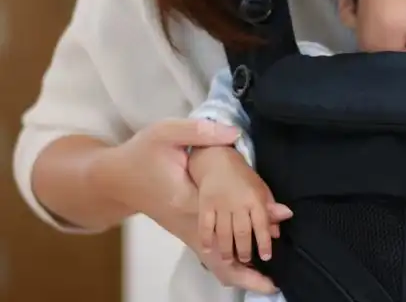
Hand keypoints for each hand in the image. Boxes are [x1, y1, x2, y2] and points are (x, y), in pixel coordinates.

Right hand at [91, 118, 281, 292]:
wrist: (113, 177)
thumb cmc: (140, 154)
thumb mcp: (167, 134)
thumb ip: (201, 132)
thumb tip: (234, 133)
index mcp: (188, 201)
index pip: (227, 219)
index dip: (255, 221)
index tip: (278, 219)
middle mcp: (188, 225)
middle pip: (220, 259)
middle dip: (247, 275)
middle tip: (273, 285)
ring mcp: (185, 232)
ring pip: (214, 264)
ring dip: (240, 273)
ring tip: (267, 282)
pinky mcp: (184, 232)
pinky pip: (209, 256)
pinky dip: (227, 264)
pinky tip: (246, 265)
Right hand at [191, 146, 292, 262]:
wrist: (216, 158)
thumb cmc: (242, 176)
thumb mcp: (261, 188)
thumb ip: (270, 209)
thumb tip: (277, 231)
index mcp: (255, 199)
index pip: (262, 225)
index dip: (264, 242)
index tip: (266, 256)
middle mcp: (238, 204)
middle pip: (242, 232)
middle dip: (244, 250)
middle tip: (246, 260)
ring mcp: (220, 204)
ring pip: (223, 232)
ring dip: (226, 249)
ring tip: (229, 259)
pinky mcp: (205, 204)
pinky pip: (205, 225)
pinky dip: (207, 239)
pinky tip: (208, 250)